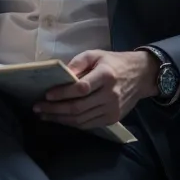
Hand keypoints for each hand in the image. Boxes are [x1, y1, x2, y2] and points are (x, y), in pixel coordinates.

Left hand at [33, 49, 158, 129]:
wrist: (141, 76)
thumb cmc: (114, 63)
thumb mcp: (96, 54)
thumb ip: (78, 62)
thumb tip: (61, 74)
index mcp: (106, 75)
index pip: (81, 88)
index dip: (62, 93)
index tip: (46, 95)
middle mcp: (110, 94)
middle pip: (78, 107)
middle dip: (55, 109)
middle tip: (38, 107)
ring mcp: (112, 109)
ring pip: (81, 119)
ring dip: (60, 119)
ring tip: (45, 115)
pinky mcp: (113, 119)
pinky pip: (88, 125)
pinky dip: (72, 124)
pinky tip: (60, 119)